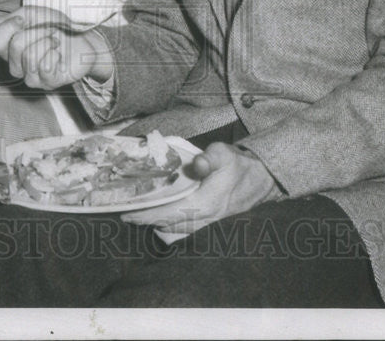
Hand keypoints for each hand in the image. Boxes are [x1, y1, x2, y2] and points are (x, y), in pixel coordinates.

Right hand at [0, 6, 110, 89]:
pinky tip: (59, 53)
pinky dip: (55, 52)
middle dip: (34, 32)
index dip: (7, 27)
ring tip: (56, 41)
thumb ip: (6, 21)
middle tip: (48, 30)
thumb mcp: (31, 16)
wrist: (85, 39)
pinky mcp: (48, 83)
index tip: (22, 18)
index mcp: (10, 51)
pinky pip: (44, 65)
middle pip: (13, 47)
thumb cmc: (57, 28)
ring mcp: (32, 77)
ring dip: (47, 41)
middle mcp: (17, 66)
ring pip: (29, 56)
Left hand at [121, 142, 280, 233]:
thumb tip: (195, 164)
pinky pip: (182, 230)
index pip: (168, 214)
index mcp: (205, 204)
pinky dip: (167, 226)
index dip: (146, 215)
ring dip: (154, 225)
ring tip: (136, 215)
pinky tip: (157, 217)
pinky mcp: (207, 222)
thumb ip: (208, 158)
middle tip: (124, 213)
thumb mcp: (224, 154)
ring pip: (174, 231)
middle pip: (166, 225)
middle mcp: (204, 218)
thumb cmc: (239, 164)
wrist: (261, 178)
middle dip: (144, 221)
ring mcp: (206, 223)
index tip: (127, 213)